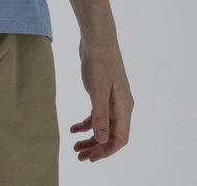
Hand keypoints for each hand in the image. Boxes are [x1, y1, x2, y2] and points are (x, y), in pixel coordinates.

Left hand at [69, 35, 133, 162]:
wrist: (97, 37)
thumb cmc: (99, 61)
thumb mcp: (98, 90)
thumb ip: (100, 115)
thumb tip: (103, 140)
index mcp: (124, 107)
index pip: (119, 138)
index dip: (106, 151)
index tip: (91, 158)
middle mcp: (121, 106)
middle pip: (111, 135)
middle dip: (96, 148)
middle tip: (79, 157)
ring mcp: (112, 100)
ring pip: (103, 126)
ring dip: (90, 138)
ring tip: (75, 147)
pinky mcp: (103, 93)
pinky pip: (97, 115)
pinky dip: (86, 123)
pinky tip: (73, 128)